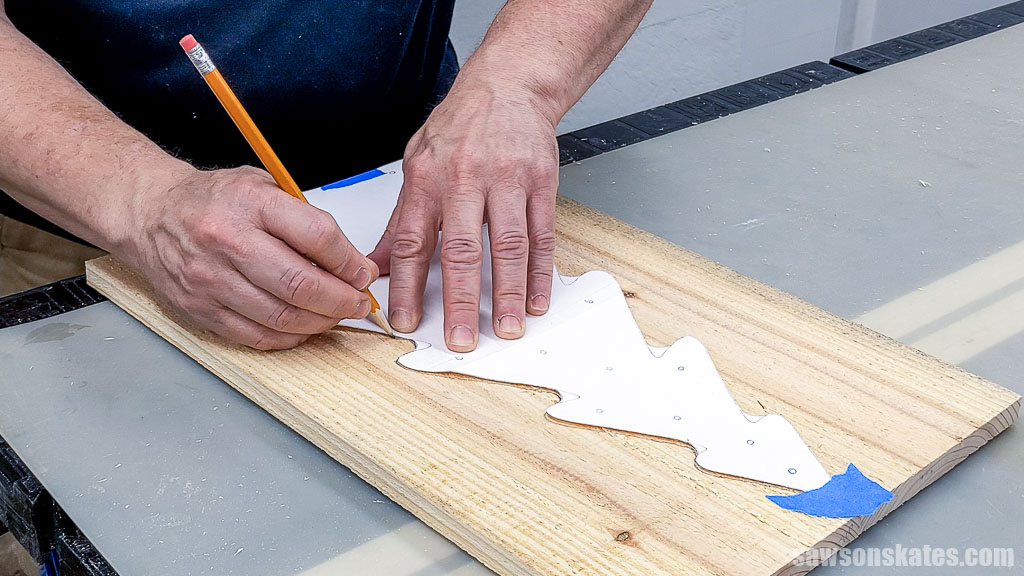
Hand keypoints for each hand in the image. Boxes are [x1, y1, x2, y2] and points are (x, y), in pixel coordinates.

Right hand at [121, 166, 377, 349]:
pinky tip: (303, 327)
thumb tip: (349, 261)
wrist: (149, 213)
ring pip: (281, 316)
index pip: (317, 236)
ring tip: (335, 316)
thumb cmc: (211, 200)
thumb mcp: (261, 186)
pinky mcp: (200, 309)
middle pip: (300, 283)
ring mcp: (211, 280)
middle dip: (341, 300)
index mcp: (249, 203)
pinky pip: (255, 336)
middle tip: (357, 302)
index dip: (349, 262)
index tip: (362, 273)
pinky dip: (288, 337)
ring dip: (319, 322)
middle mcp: (227, 242)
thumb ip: (304, 218)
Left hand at [369, 81, 558, 351]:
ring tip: (508, 328)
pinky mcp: (540, 183)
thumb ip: (399, 218)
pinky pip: (540, 234)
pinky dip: (539, 272)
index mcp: (426, 179)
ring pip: (507, 246)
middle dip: (460, 301)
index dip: (406, 286)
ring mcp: (506, 181)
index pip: (411, 241)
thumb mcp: (416, 162)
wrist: (509, 84)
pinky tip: (536, 299)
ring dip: (508, 293)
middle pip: (461, 250)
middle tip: (461, 340)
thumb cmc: (460, 126)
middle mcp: (464, 180)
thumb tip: (374, 267)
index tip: (406, 323)